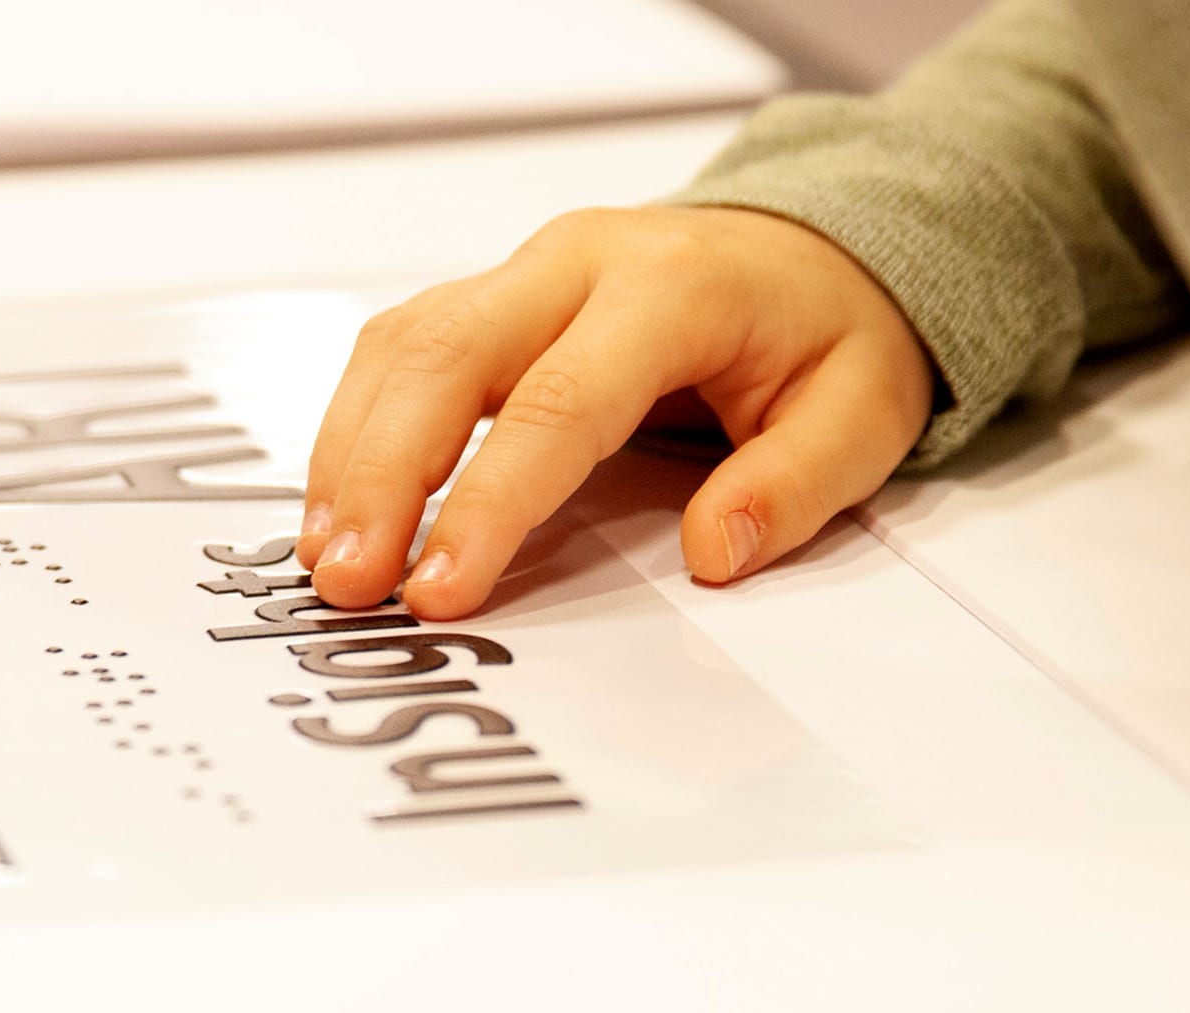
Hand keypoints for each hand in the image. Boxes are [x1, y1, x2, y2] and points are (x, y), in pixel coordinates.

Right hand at [297, 206, 933, 619]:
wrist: (810, 248)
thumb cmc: (825, 332)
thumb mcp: (860, 413)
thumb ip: (791, 486)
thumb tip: (711, 554)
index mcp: (670, 288)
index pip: (557, 401)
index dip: (490, 501)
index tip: (442, 587)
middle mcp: (577, 262)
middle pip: (444, 356)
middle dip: (382, 475)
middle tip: (350, 581)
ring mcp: (525, 270)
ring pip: (404, 344)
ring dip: (351, 454)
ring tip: (328, 558)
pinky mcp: (492, 296)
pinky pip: (401, 348)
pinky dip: (358, 427)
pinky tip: (341, 503)